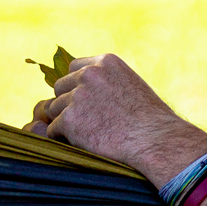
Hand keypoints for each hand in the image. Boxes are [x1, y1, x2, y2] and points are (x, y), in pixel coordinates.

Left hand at [24, 52, 206, 180]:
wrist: (154, 140)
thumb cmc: (149, 119)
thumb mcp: (130, 85)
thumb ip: (107, 81)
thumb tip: (82, 89)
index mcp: (105, 62)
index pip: (74, 67)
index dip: (78, 86)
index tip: (87, 101)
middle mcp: (89, 74)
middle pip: (60, 87)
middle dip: (68, 103)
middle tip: (86, 120)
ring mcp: (78, 96)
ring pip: (54, 109)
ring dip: (66, 121)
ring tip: (88, 133)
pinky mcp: (69, 119)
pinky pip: (53, 129)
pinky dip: (63, 138)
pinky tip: (82, 143)